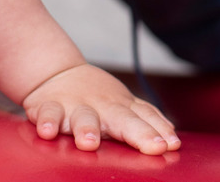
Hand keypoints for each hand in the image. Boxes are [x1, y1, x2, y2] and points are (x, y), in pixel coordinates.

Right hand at [22, 64, 180, 153]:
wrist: (58, 73)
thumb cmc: (97, 97)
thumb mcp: (123, 105)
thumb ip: (146, 119)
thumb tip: (172, 137)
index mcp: (122, 108)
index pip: (144, 120)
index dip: (157, 132)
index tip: (170, 145)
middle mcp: (102, 107)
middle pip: (122, 119)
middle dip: (138, 133)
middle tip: (154, 146)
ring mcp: (76, 106)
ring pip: (84, 117)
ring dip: (87, 128)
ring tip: (90, 143)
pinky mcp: (49, 106)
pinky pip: (48, 113)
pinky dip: (47, 121)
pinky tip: (48, 132)